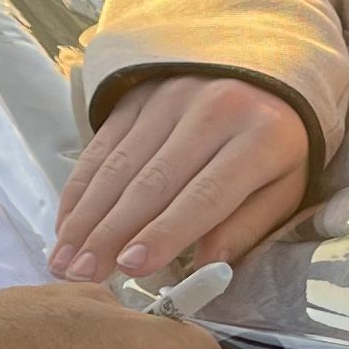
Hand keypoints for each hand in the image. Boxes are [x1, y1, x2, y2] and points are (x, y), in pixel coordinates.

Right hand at [50, 74, 307, 286]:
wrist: (263, 73)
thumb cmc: (276, 147)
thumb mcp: (284, 186)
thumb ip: (247, 227)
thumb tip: (206, 268)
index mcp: (260, 137)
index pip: (206, 194)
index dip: (167, 232)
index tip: (132, 267)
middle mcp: (212, 109)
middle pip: (153, 181)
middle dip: (112, 233)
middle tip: (82, 275)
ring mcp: (169, 97)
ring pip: (118, 165)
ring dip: (86, 217)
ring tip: (64, 261)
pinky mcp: (138, 96)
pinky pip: (101, 147)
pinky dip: (80, 190)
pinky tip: (66, 225)